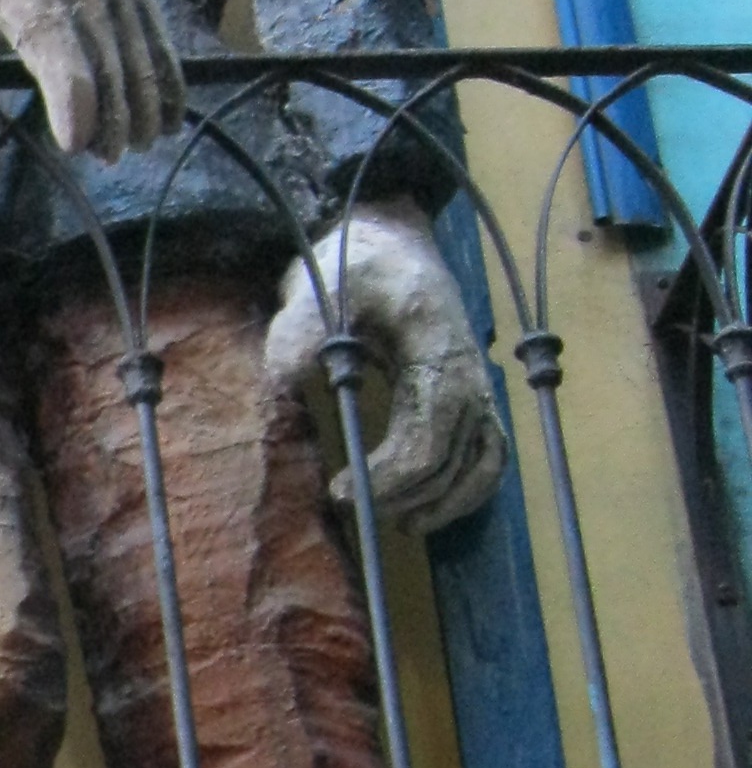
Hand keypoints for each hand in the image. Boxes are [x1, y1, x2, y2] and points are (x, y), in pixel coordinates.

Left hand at [266, 203, 507, 532]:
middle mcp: (471, 376)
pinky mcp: (474, 398)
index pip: (427, 436)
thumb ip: (301, 330)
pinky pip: (488, 458)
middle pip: (451, 461)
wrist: (392, 244)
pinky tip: (424, 511)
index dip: (388, 476)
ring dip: (439, 504)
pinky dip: (465, 492)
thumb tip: (280, 380)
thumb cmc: (358, 265)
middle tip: (347, 507)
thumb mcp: (322, 286)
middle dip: (401, 495)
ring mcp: (479, 388)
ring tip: (392, 523)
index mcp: (439, 352)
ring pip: (479, 467)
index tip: (337, 489)